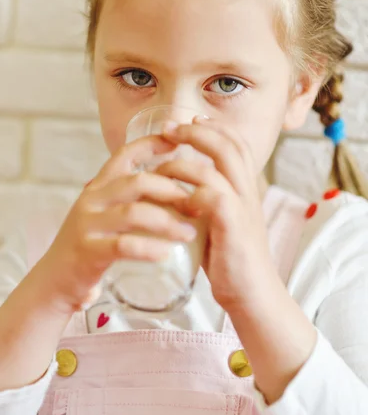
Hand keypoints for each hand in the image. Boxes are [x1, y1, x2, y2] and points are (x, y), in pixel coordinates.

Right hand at [42, 136, 195, 313]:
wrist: (54, 281)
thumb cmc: (89, 247)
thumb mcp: (104, 215)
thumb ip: (129, 201)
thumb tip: (174, 191)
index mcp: (98, 187)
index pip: (125, 154)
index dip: (151, 144)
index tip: (179, 141)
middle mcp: (91, 199)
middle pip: (136, 182)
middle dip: (171, 189)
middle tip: (197, 203)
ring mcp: (88, 224)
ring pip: (133, 213)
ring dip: (167, 222)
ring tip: (190, 232)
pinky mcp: (88, 251)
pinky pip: (123, 245)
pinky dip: (148, 248)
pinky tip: (166, 254)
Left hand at [160, 118, 275, 312]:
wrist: (253, 294)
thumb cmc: (230, 259)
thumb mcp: (220, 221)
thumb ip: (207, 200)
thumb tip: (179, 186)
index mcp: (245, 188)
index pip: (236, 144)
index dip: (214, 127)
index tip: (189, 120)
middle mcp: (248, 193)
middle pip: (228, 146)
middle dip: (197, 131)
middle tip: (169, 128)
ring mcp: (243, 210)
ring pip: (218, 168)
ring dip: (184, 163)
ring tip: (161, 166)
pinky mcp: (234, 229)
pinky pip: (214, 198)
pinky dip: (191, 194)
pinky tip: (177, 201)